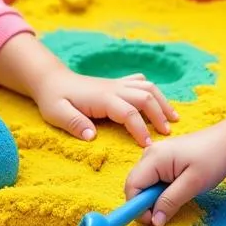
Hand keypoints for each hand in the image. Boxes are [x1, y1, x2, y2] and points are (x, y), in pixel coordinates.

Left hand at [32, 68, 177, 146]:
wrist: (52, 79)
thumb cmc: (54, 98)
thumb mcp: (57, 113)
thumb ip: (74, 124)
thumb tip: (91, 137)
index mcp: (103, 98)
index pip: (128, 112)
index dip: (140, 129)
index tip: (148, 145)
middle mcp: (114, 88)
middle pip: (145, 97)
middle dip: (159, 115)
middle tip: (167, 135)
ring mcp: (117, 84)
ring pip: (148, 87)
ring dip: (162, 102)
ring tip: (174, 119)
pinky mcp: (117, 83)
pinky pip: (140, 82)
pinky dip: (153, 91)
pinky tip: (159, 102)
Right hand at [124, 125, 225, 225]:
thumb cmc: (213, 159)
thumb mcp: (193, 184)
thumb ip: (170, 202)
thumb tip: (154, 221)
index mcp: (154, 157)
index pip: (132, 186)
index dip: (137, 207)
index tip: (154, 221)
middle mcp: (149, 153)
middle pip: (135, 185)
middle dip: (146, 203)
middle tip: (166, 212)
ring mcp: (154, 155)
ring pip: (144, 183)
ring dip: (154, 197)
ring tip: (177, 197)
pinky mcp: (161, 158)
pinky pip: (152, 179)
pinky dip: (159, 190)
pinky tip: (176, 190)